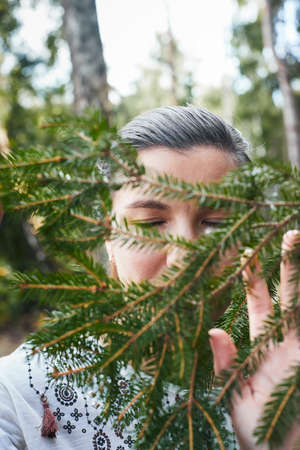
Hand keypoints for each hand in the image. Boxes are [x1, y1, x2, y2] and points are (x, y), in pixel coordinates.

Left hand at [209, 230, 299, 449]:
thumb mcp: (237, 394)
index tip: (244, 253)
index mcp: (263, 344)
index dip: (252, 278)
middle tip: (290, 234)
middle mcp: (287, 340)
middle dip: (290, 265)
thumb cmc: (258, 433)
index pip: (258, 302)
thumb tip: (213, 329)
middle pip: (290, 294)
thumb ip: (226, 362)